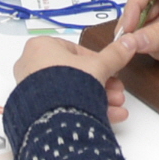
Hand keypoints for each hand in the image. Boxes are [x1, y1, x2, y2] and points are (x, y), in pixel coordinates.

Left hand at [13, 36, 128, 118]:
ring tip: (116, 106)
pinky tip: (106, 116)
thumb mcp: (98, 66)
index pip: (77, 51)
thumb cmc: (68, 84)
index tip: (112, 72)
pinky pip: (62, 104)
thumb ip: (114, 55)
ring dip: (98, 98)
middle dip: (101, 84)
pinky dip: (84, 108)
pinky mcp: (34, 107)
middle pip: (76, 73)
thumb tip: (128, 43)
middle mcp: (31, 64)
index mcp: (42, 46)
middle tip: (116, 92)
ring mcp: (30, 88)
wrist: (53, 116)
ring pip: (71, 91)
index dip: (99, 63)